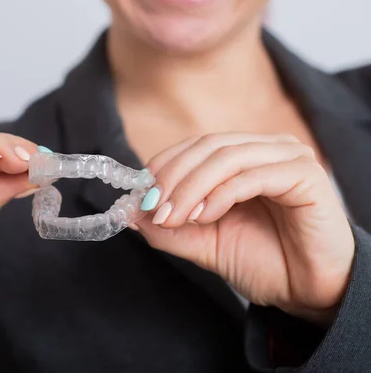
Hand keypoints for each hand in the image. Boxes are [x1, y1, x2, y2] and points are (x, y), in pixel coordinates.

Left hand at [133, 133, 354, 326]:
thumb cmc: (264, 262)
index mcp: (244, 156)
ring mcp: (289, 157)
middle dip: (173, 178)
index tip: (140, 196)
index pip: (195, 146)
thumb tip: (130, 212)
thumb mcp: (204, 242)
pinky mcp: (306, 175)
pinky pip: (253, 176)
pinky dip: (221, 194)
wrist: (309, 293)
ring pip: (226, 157)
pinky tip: (204, 217)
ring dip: (191, 187)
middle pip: (207, 146)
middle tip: (152, 208)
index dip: (164, 166)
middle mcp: (266, 149)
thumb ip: (169, 226)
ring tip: (172, 216)